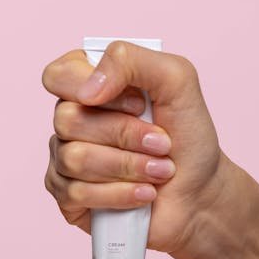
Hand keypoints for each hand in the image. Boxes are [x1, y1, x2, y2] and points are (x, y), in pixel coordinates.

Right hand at [42, 41, 240, 258]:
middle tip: (161, 143)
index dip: (95, 90)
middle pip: (67, 119)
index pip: (58, 75)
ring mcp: (64, 160)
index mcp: (88, 84)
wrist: (201, 190)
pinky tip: (144, 194)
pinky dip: (120, 194)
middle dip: (125, 134)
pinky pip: (77, 194)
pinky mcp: (68, 198)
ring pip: (74, 158)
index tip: (139, 104)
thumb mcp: (176, 79)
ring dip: (129, 166)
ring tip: (159, 171)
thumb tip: (88, 91)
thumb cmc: (187, 135)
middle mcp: (70, 120)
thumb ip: (130, 60)